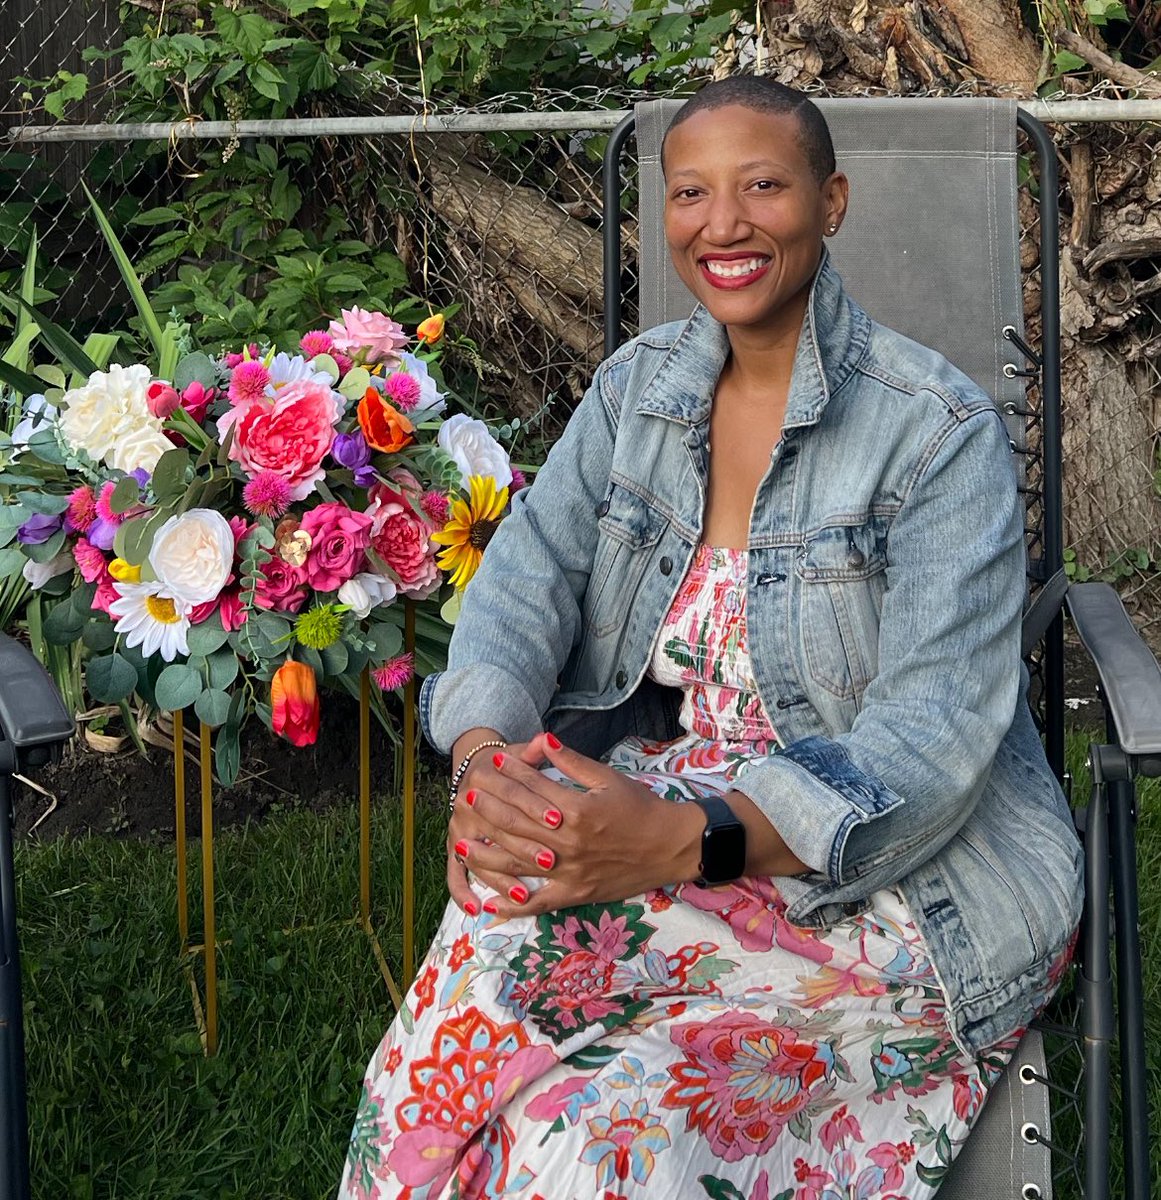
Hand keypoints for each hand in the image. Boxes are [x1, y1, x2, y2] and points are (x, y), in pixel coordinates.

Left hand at [447, 732, 703, 918]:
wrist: (670, 846)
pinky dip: (513, 905)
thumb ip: (572, 762)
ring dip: (486, 853)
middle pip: (517, 823)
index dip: (511, 773)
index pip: (533, 789)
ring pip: (517, 862)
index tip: (493, 762)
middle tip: (467, 795)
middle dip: (489, 808)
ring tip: (461, 843)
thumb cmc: (641, 808)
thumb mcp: (609, 778)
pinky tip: (489, 902)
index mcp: (576, 810)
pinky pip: (538, 903)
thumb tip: (544, 739)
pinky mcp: (575, 894)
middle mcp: (567, 843)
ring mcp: (569, 872)